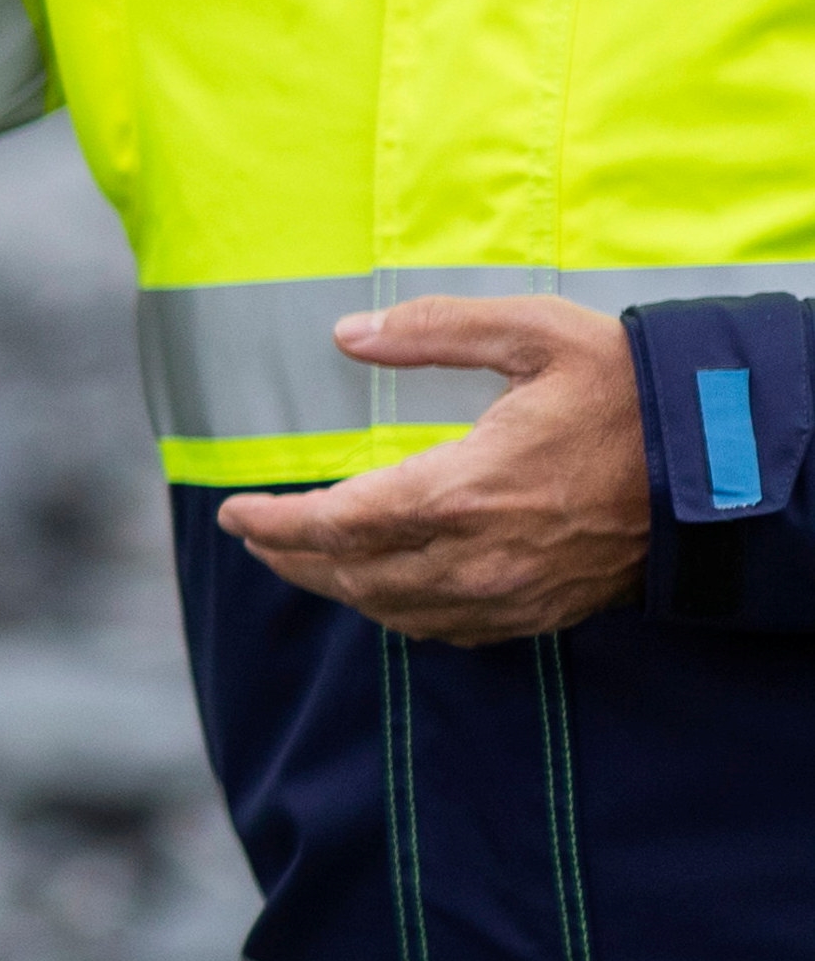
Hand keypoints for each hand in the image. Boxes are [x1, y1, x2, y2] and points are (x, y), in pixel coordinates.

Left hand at [212, 299, 653, 641]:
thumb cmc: (631, 390)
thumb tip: (346, 335)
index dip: (273, 525)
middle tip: (258, 537)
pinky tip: (388, 588)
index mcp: (460, 492)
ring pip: (393, 610)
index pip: (333, 525)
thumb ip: (432, 331)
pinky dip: (400, 611)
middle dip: (293, 560)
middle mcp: (474, 558)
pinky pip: (447, 629)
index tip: (233, 515)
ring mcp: (509, 594)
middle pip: (350, 577)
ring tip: (309, 560)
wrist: (728, 463)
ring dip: (341, 588)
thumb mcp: (534, 333)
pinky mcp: (541, 612)